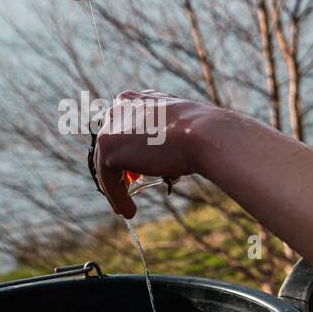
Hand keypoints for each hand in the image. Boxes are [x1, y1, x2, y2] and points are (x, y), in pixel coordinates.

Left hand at [93, 90, 253, 218]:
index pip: (124, 124)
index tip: (135, 167)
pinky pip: (108, 178)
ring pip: (107, 162)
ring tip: (126, 208)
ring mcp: (112, 125)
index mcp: (140, 99)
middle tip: (131, 185)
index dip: (127, 146)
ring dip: (116, 187)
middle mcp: (122, 107)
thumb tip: (163, 154)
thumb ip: (166, 134)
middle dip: (119, 165)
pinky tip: (129, 212)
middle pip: (113, 142)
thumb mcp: (184, 128)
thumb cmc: (204, 134)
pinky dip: (117, 197)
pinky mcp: (109, 147)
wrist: (204, 135)